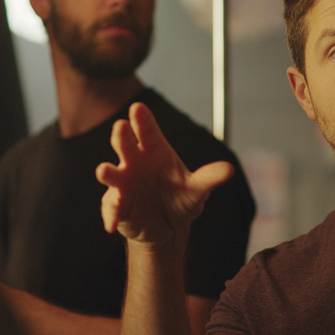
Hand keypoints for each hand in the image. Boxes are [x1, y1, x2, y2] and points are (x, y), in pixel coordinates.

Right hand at [94, 102, 232, 246]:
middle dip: (122, 136)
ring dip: (108, 172)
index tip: (137, 108)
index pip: (146, 130)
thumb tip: (229, 170)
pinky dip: (111, 215)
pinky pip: (111, 208)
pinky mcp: (116, 205)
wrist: (167, 225)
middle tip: (121, 127)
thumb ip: (209, 178)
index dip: (142, 119)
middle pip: (124, 144)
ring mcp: (122, 183)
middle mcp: (134, 161)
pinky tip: (112, 225)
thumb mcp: (196, 189)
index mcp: (153, 149)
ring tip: (104, 171)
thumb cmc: (179, 197)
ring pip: (112, 173)